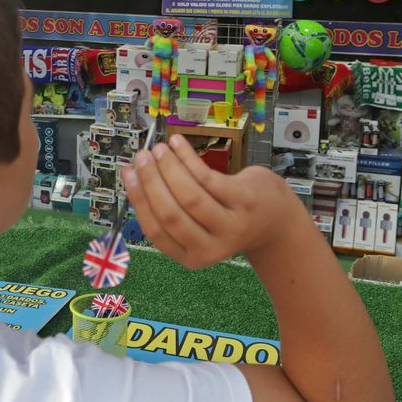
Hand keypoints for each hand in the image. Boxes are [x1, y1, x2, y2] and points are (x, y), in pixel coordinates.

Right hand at [122, 135, 306, 269]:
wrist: (274, 220)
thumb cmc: (226, 218)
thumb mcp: (198, 226)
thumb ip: (171, 210)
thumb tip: (135, 175)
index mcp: (192, 257)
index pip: (156, 232)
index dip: (139, 200)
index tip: (127, 174)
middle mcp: (212, 247)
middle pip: (171, 214)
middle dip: (151, 182)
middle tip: (141, 157)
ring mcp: (231, 225)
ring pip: (190, 195)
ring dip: (169, 168)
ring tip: (159, 148)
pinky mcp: (244, 201)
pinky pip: (209, 178)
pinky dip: (189, 158)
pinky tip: (178, 144)